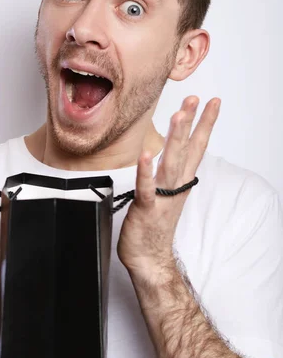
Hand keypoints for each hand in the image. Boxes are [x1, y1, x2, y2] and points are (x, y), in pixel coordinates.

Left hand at [117, 96, 220, 278]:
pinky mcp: (145, 209)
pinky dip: (146, 172)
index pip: (196, 148)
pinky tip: (146, 155)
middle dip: (191, 122)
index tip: (212, 102)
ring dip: (176, 138)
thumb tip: (164, 153)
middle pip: (186, 150)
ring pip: (171, 163)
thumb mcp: (162, 194)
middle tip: (195, 98)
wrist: (148, 259)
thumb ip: (166, 173)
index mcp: (179, 182)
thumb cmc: (153, 226)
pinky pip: (146, 188)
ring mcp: (161, 197)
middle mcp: (174, 187)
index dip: (204, 124)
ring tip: (179, 115)